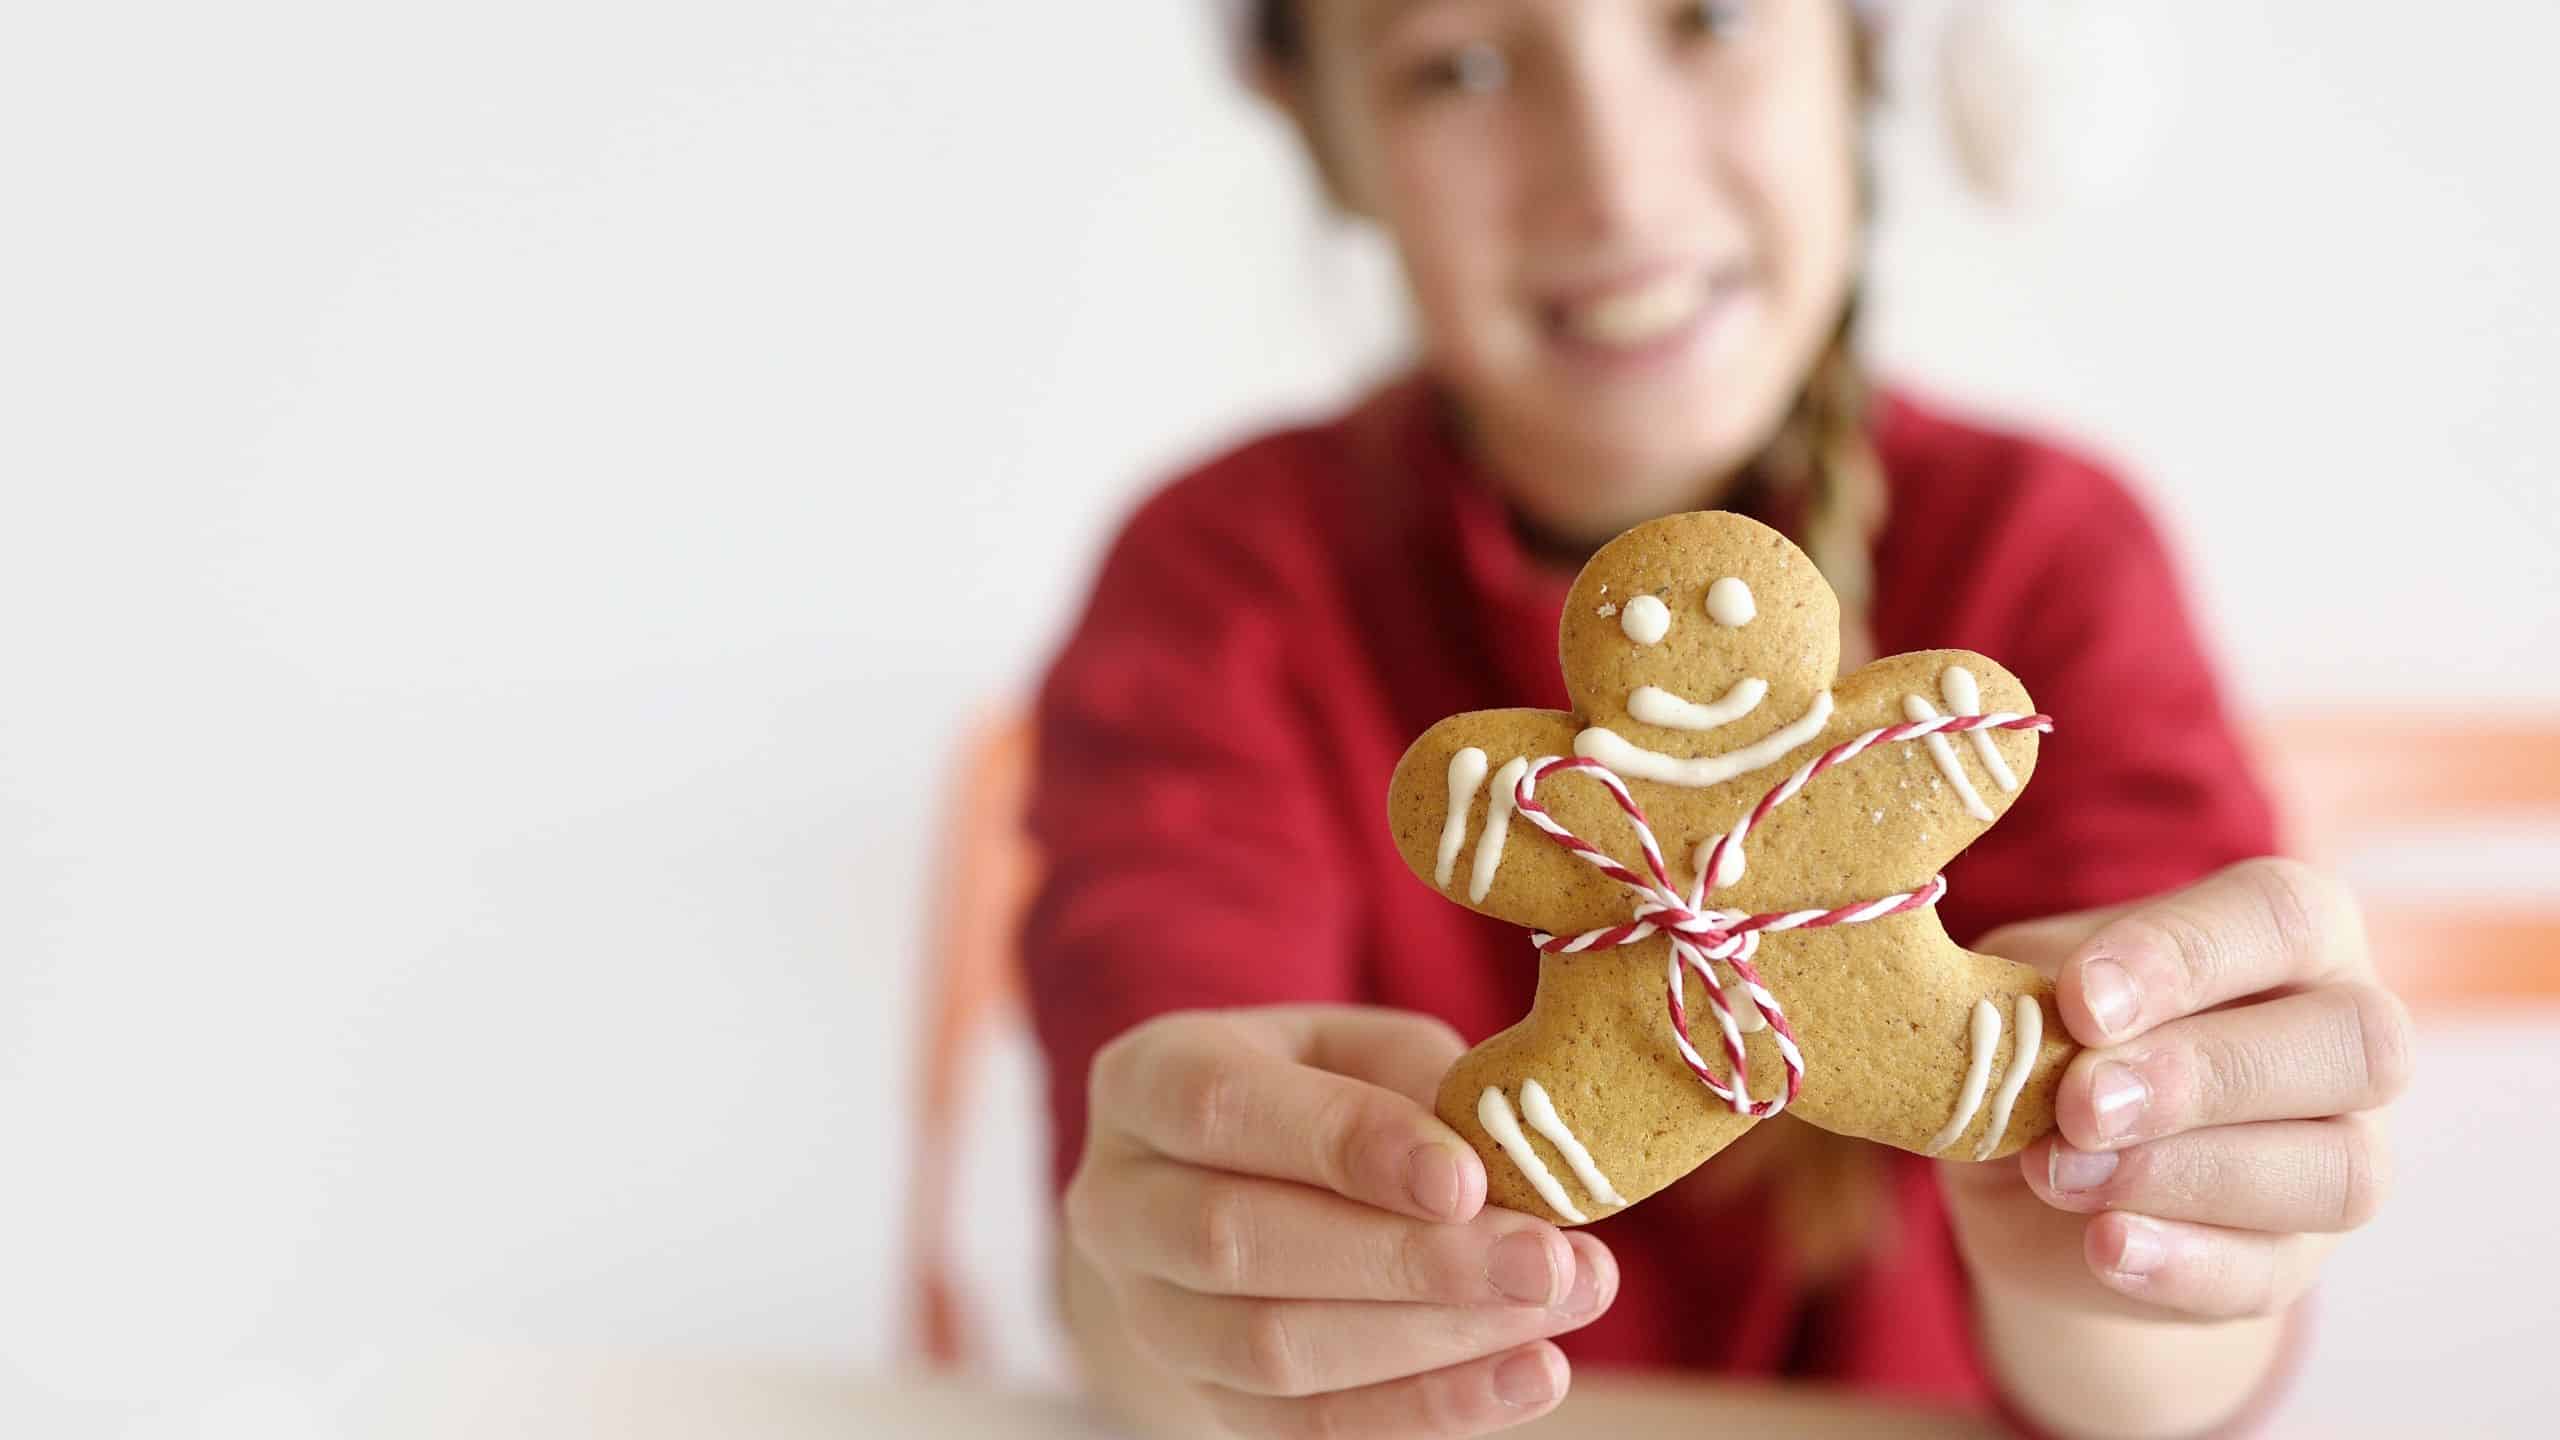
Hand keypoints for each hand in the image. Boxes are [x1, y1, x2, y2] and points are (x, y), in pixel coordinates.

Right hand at [1064, 1005, 1618, 1437]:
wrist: (1238, 1187)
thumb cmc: (1317, 1096)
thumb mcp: (1360, 1049)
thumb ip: (1421, 1086)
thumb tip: (1509, 1158)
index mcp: (1147, 1081)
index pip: (1220, 1108)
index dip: (1346, 1144)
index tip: (1466, 1178)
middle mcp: (1119, 1203)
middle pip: (1238, 1243)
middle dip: (1408, 1259)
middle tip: (1546, 1259)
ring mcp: (1148, 1316)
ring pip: (1271, 1351)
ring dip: (1434, 1340)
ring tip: (1558, 1306)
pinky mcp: (1204, 1399)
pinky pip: (1305, 1429)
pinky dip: (1426, 1410)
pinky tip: (1528, 1377)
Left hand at [1939, 858, 2413, 1319]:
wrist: (2032, 1180)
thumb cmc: (2046, 1040)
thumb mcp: (2026, 994)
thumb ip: (2038, 994)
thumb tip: (2031, 1017)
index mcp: (2287, 932)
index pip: (2280, 915)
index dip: (2184, 957)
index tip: (2083, 1001)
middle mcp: (2347, 1033)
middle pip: (2353, 1041)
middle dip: (2201, 1075)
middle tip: (2080, 1105)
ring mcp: (2345, 1153)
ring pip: (2336, 1169)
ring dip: (2186, 1174)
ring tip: (2060, 1174)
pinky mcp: (2298, 1259)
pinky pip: (2273, 1271)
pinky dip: (2184, 1263)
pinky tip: (2105, 1246)